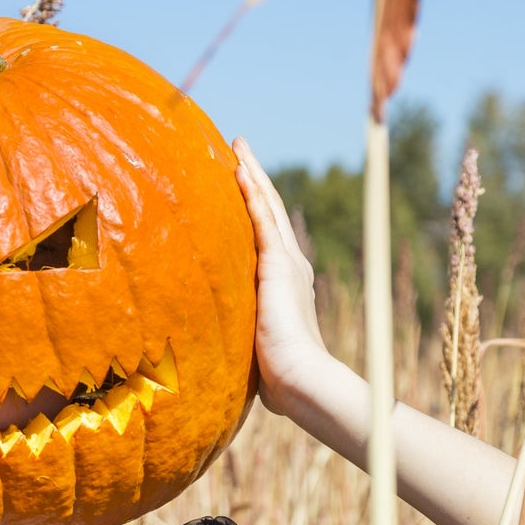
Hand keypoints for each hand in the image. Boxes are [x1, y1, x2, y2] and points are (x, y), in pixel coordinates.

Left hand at [232, 137, 338, 418]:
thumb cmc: (281, 377)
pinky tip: (240, 169)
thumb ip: (247, 341)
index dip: (257, 212)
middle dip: (255, 181)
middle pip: (270, 212)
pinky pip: (262, 218)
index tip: (243, 190)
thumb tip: (222, 360)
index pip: (268, 239)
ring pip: (267, 207)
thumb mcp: (259, 349)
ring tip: (238, 147)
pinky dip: (252, 191)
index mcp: (286, 285)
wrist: (302, 377)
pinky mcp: (278, 264)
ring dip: (252, 175)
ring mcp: (287, 263)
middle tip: (240, 152)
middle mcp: (291, 266)